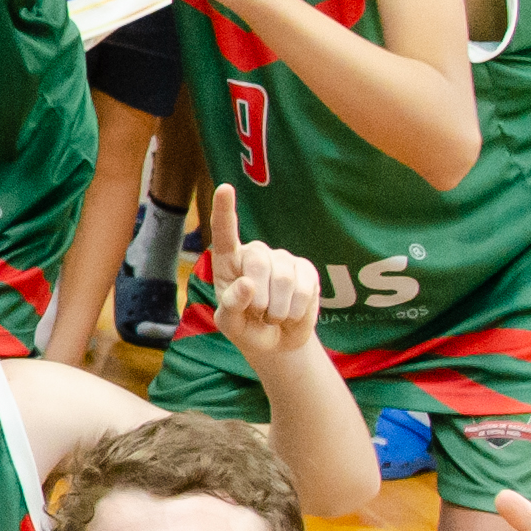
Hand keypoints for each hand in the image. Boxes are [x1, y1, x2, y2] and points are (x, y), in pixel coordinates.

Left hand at [202, 183, 321, 361]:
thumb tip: (248, 284)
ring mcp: (283, 259)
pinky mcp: (306, 270)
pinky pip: (304, 289)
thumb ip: (231, 307)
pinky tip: (291, 314)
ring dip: (277, 310)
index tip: (225, 188)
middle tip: (258, 315)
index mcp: (228, 263)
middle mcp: (256, 254)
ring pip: (283, 279)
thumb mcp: (230, 325)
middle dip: (257, 298)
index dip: (225, 211)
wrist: (278, 342)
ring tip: (273, 316)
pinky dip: (295, 311)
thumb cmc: (246, 329)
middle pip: (257, 262)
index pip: (225, 233)